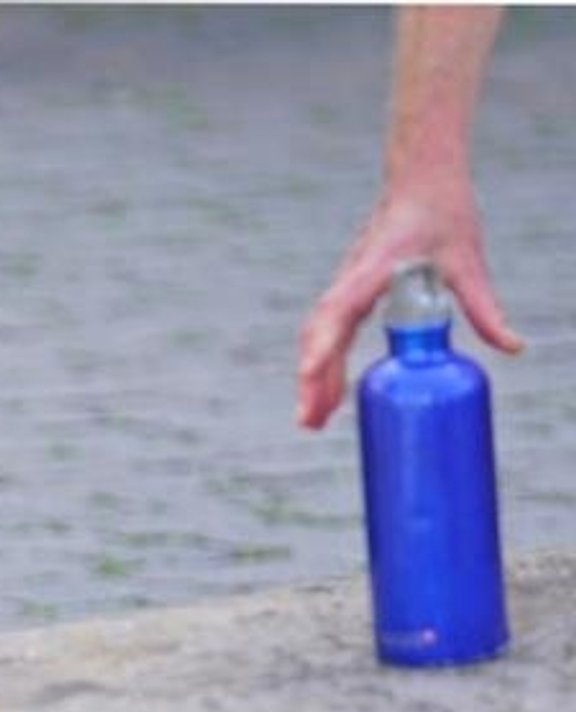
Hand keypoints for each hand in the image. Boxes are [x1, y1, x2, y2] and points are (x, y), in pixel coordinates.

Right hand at [295, 180, 521, 429]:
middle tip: (310, 423)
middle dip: (312, 379)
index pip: (338, 312)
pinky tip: (332, 389)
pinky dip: (325, 361)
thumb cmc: (442, 211)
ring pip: (319, 336)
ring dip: (314, 376)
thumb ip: (483, 306)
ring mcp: (346, 286)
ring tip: (315, 418)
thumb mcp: (467, 260)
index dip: (323, 346)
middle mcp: (350, 279)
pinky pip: (331, 331)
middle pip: (318, 335)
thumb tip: (512, 349)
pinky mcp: (351, 291)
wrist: (419, 177)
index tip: (309, 376)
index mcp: (372, 269)